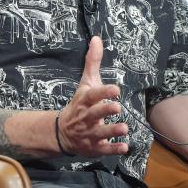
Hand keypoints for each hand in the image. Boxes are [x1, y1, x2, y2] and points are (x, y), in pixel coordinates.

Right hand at [57, 36, 128, 155]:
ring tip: (124, 128)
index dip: (103, 92)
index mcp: (85, 100)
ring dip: (112, 131)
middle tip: (118, 108)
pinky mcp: (94, 147)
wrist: (62, 132)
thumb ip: (92, 62)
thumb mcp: (85, 83)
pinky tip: (125, 147)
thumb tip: (97, 38)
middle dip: (106, 111)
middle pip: (95, 113)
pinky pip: (104, 149)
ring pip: (101, 132)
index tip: (115, 89)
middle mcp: (86, 117)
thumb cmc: (79, 104)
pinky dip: (113, 149)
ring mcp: (90, 133)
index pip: (93, 95)